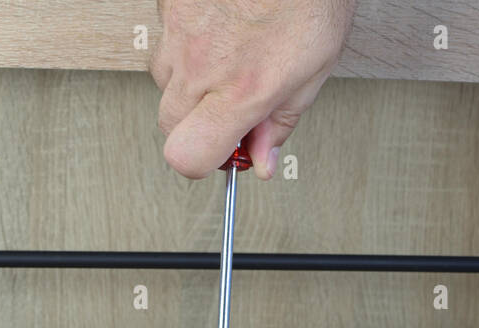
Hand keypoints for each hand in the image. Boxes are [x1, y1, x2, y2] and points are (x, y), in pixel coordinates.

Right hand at [151, 0, 357, 178]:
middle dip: (196, 123)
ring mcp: (179, 30)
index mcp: (242, 89)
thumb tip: (262, 157)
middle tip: (228, 106)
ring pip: (163, 80)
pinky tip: (218, 27)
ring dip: (189, 81)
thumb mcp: (315, 68)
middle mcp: (203, 62)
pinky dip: (187, 41)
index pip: (188, 156)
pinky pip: (165, 37)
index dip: (203, 161)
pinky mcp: (170, 3)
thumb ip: (281, 119)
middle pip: (169, 125)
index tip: (223, 151)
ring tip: (227, 58)